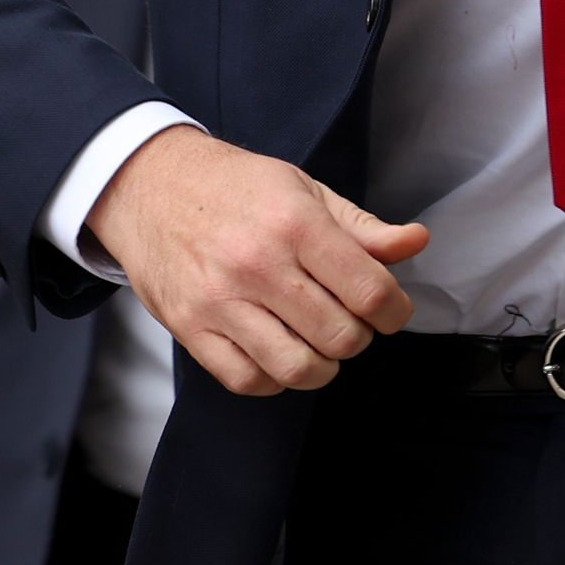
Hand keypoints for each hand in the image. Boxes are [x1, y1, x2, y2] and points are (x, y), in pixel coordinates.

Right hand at [86, 127, 427, 395]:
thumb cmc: (233, 187)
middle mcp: (257, 264)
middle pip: (340, 337)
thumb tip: (416, 242)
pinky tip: (276, 351)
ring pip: (297, 369)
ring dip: (320, 364)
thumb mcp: (304, 190)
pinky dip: (273, 378)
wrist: (148, 184)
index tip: (389, 310)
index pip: (370, 292)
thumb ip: (362, 227)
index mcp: (295, 223)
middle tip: (346, 318)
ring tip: (315, 340)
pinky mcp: (190, 327)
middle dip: (357, 336)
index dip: (394, 312)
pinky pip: (247, 380)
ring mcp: (219, 300)